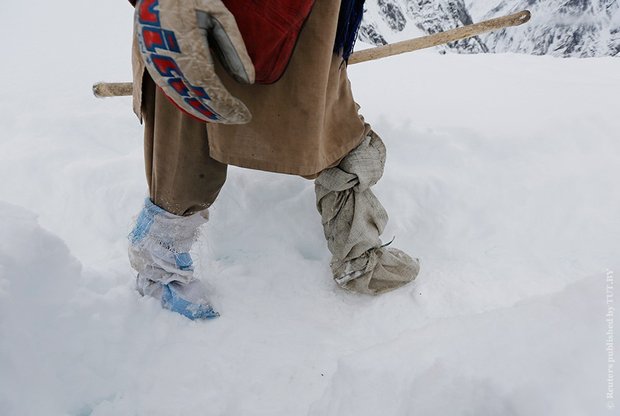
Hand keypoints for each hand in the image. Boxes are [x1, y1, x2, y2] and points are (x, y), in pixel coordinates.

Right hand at [135, 0, 254, 123]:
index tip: (244, 115)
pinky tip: (204, 111)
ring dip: (205, 112)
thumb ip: (235, 48)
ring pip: (182, 98)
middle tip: (240, 118)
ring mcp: (156, 64)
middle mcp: (168, 59)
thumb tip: (248, 81)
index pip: (209, 86)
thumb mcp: (220, 16)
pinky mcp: (152, 65)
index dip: (227, 105)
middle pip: (196, 97)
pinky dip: (189, 105)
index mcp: (186, 45)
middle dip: (220, 112)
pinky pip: (171, 92)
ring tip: (226, 117)